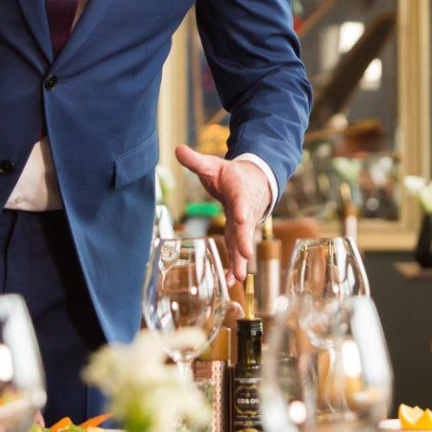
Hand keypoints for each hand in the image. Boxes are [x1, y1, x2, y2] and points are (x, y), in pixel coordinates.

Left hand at [173, 144, 266, 283]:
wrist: (254, 182)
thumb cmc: (231, 175)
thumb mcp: (213, 165)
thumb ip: (196, 161)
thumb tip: (177, 149)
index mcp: (239, 191)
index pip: (241, 200)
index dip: (243, 209)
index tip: (243, 218)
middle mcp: (245, 210)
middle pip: (245, 227)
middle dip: (245, 241)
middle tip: (246, 254)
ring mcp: (244, 225)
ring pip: (243, 243)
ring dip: (240, 259)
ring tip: (238, 276)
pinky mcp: (240, 235)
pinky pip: (238, 251)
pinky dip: (235, 265)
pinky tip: (231, 282)